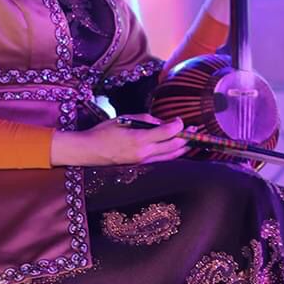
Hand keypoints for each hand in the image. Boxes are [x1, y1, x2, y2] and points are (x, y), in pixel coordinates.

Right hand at [50, 116, 187, 166]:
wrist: (89, 151)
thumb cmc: (103, 131)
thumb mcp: (124, 119)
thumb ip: (145, 119)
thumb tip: (162, 122)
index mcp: (140, 138)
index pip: (168, 132)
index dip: (178, 125)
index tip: (180, 120)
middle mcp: (144, 152)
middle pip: (174, 146)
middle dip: (187, 137)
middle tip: (195, 130)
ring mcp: (143, 161)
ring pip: (170, 156)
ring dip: (183, 148)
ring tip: (192, 141)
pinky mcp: (141, 165)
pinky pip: (162, 160)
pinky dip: (172, 154)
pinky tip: (178, 149)